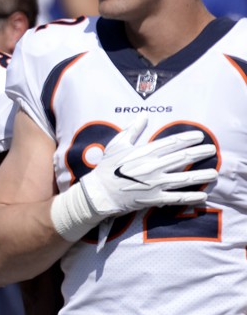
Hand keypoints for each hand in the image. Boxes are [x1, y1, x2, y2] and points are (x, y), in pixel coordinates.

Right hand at [51, 117, 217, 240]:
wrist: (100, 192)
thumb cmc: (107, 167)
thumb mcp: (117, 144)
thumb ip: (133, 129)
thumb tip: (144, 115)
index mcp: (145, 152)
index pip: (173, 142)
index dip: (189, 138)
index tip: (200, 136)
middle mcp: (154, 167)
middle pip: (183, 158)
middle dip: (200, 153)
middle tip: (213, 150)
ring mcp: (156, 184)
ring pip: (185, 178)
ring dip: (202, 175)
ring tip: (214, 173)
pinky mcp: (155, 199)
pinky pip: (177, 198)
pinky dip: (191, 197)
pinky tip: (203, 195)